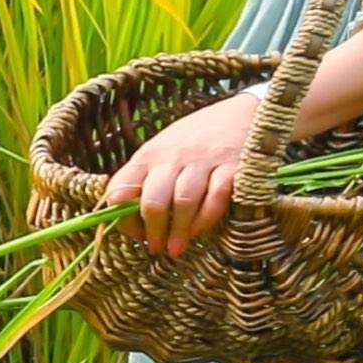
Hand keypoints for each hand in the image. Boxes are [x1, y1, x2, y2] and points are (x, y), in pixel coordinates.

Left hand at [102, 82, 279, 256]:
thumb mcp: (162, 151)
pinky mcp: (232, 167)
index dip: (123, 220)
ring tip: (176, 249)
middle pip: (153, 202)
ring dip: (180, 232)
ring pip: (184, 203)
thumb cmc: (194, 140)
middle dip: (153, 231)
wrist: (242, 113)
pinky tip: (200, 231)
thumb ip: (145, 179)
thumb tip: (126, 219)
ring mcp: (202, 162)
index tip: (136, 233)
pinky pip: (216, 198)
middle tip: (157, 248)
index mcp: (147, 157)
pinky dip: (206, 219)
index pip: (120, 191)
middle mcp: (171, 158)